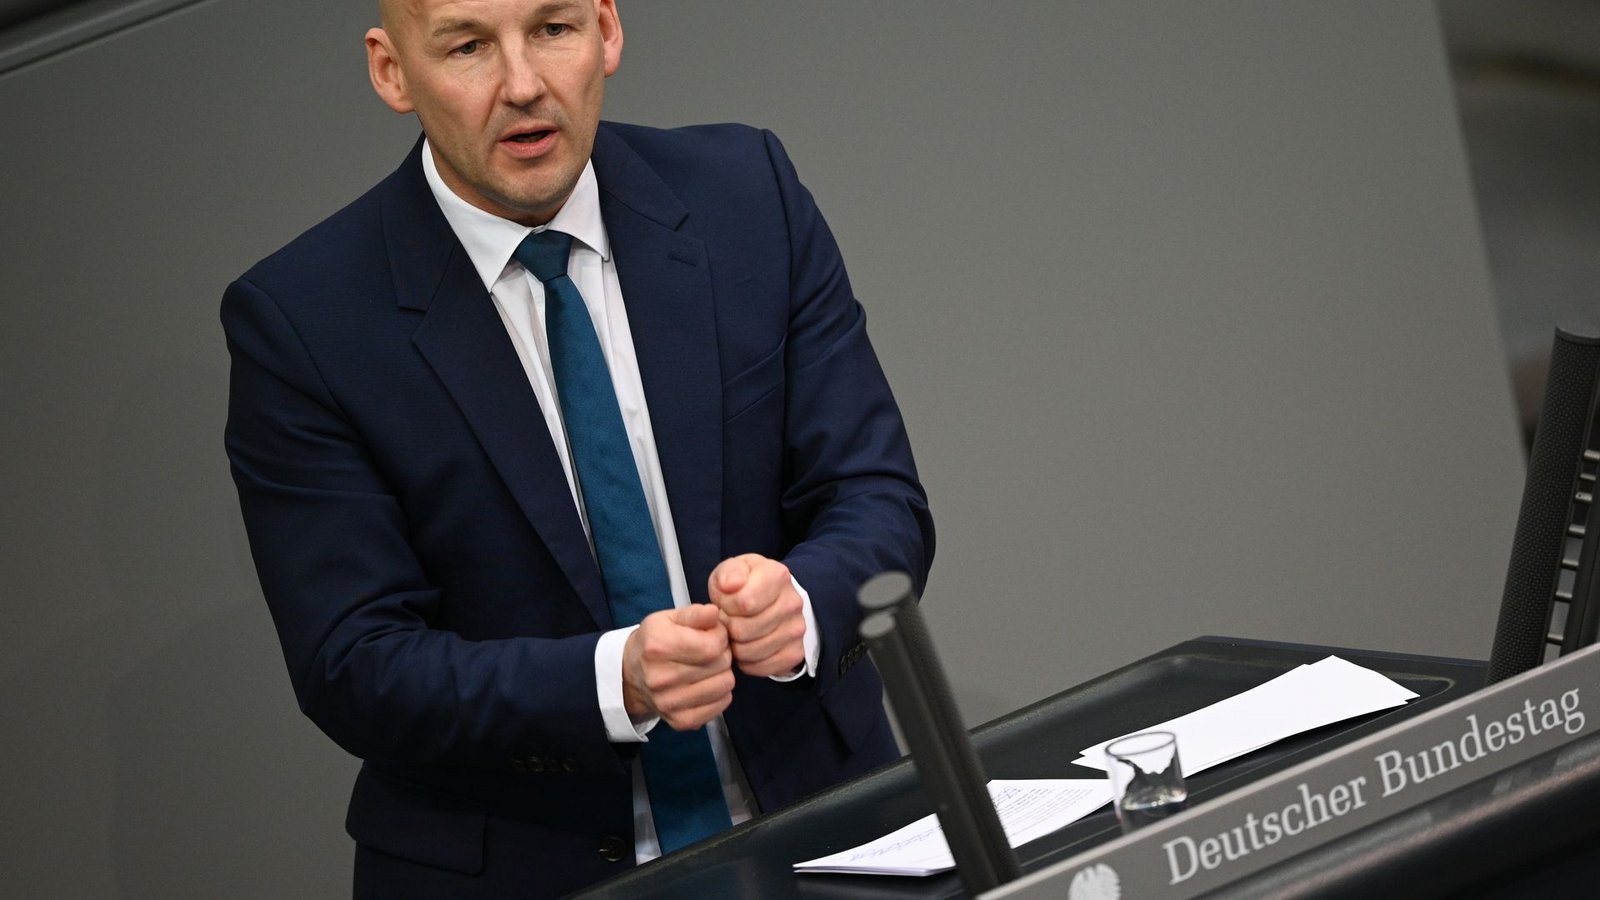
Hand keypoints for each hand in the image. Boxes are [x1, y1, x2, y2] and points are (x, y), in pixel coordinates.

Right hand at [622, 604, 734, 730]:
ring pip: (725, 685)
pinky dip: (720, 693)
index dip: (721, 636)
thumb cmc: (655, 642)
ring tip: (709, 667)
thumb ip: (695, 613)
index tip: (713, 634)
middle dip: (723, 653)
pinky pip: (721, 705)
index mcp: (658, 646)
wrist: (631, 675)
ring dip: (723, 673)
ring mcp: (670, 703)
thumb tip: (715, 612)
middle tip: (710, 651)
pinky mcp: (680, 721)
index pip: (712, 645)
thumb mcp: (669, 618)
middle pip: (721, 664)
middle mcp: (661, 678)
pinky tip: (707, 684)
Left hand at [708, 554, 806, 677]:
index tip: (727, 602)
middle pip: (743, 630)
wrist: (773, 599)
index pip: (743, 603)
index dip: (726, 606)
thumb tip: (730, 585)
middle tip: (730, 620)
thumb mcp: (732, 570)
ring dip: (735, 646)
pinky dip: (747, 662)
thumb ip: (728, 573)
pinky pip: (760, 668)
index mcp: (777, 576)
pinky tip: (748, 646)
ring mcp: (797, 630)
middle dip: (728, 627)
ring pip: (749, 652)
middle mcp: (793, 602)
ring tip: (737, 632)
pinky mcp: (795, 654)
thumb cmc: (745, 585)